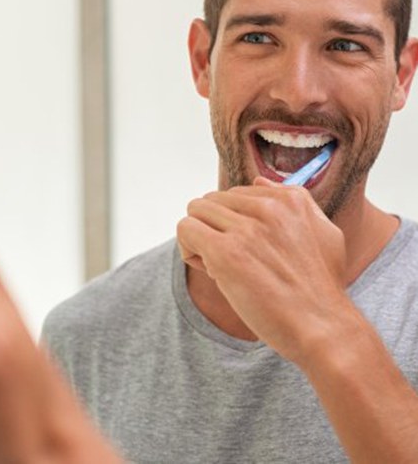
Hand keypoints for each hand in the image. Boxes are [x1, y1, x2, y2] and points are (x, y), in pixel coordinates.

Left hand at [177, 178, 350, 365]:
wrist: (324, 328)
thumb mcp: (324, 233)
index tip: (247, 249)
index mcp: (289, 199)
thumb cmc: (321, 289)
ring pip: (196, 211)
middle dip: (214, 228)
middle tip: (231, 260)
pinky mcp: (226, 252)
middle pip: (212, 200)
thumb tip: (258, 180)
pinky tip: (209, 270)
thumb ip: (295, 202)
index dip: (234, 222)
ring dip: (200, 238)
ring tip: (218, 265)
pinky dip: (188, 249)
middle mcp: (268, 207)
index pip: (236, 194)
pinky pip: (186, 229)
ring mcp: (246, 229)